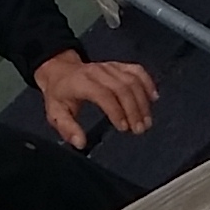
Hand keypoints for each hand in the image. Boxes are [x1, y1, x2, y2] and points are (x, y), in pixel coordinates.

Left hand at [31, 49, 157, 148]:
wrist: (60, 70)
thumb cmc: (59, 94)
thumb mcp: (55, 113)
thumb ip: (67, 128)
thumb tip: (80, 143)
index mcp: (81, 82)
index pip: (103, 94)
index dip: (116, 111)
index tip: (123, 128)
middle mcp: (97, 72)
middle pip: (122, 88)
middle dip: (134, 109)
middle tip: (139, 129)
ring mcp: (109, 67)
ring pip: (132, 80)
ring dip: (142, 101)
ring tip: (146, 121)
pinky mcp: (118, 65)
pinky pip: (136, 70)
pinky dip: (147, 83)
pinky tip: (154, 98)